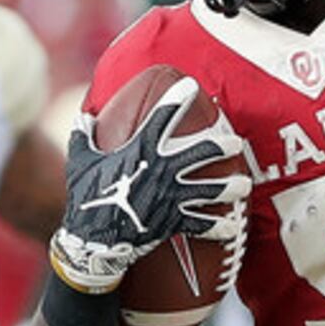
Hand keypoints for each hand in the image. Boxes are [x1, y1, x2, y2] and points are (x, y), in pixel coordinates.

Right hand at [49, 77, 249, 295]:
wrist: (92, 239)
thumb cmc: (85, 197)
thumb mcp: (80, 161)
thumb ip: (84, 137)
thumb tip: (83, 119)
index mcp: (141, 149)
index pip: (163, 115)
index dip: (178, 98)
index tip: (191, 86)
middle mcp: (163, 169)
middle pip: (202, 152)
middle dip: (222, 145)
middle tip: (236, 142)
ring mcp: (172, 196)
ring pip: (210, 189)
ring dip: (231, 187)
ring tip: (245, 185)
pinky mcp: (174, 221)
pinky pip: (201, 225)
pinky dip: (218, 228)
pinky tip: (231, 228)